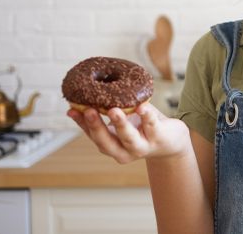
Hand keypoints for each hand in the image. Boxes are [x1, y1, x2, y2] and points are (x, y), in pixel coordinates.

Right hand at [67, 102, 191, 163]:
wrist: (171, 141)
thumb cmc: (141, 127)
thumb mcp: (122, 121)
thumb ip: (107, 111)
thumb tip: (86, 91)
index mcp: (111, 146)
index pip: (92, 135)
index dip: (81, 123)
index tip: (71, 110)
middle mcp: (124, 151)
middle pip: (106, 141)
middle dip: (96, 126)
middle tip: (88, 110)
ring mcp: (142, 146)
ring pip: (128, 138)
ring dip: (120, 124)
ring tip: (113, 110)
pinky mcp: (159, 138)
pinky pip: (151, 125)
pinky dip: (146, 116)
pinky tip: (142, 107)